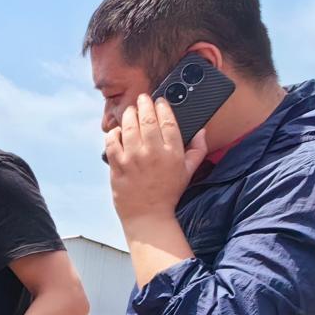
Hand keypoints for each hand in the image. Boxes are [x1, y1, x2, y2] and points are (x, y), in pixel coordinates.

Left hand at [105, 93, 206, 223]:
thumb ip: (197, 150)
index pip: (168, 120)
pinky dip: (113, 133)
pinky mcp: (117, 166)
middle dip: (145, 104)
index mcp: (172, 152)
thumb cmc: (168, 193)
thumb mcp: (188, 171)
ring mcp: (133, 159)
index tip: (160, 100)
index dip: (163, 106)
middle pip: (148, 118)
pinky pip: (112, 142)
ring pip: (129, 126)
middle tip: (143, 99)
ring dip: (129, 114)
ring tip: (130, 111)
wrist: (148, 216)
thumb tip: (202, 131)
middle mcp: (152, 152)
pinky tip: (117, 131)